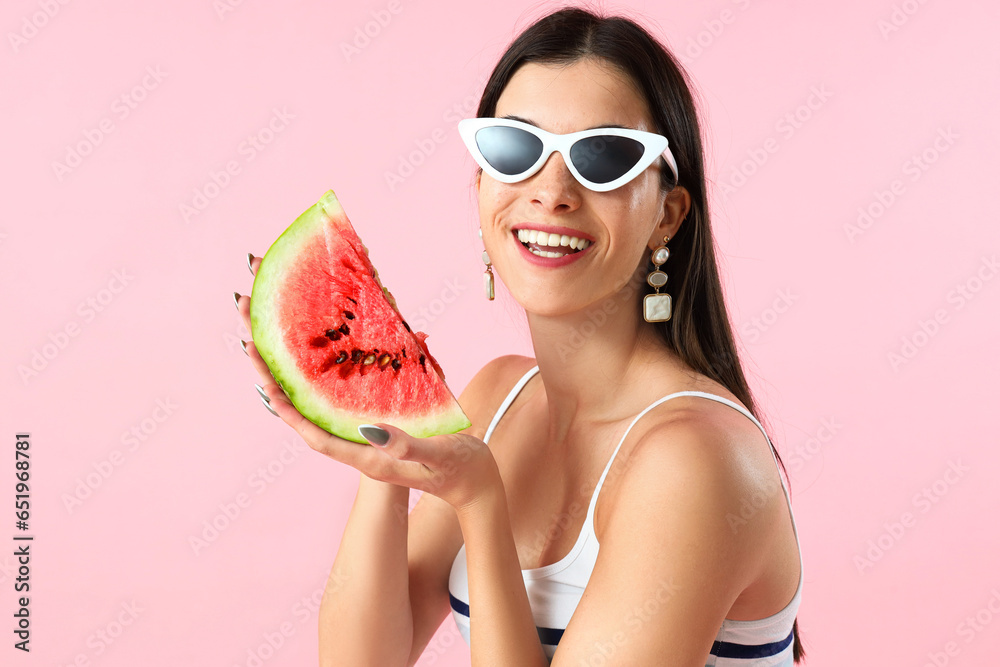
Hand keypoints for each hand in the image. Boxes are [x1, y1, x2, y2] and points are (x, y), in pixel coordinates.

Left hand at [236, 253, 497, 511]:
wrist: (476, 482)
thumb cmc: (459, 472)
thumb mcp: (436, 457)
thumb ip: (405, 445)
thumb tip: (369, 426)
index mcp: (366, 457)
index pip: (313, 434)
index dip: (286, 409)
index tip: (261, 380)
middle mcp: (359, 444)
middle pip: (307, 413)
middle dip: (278, 380)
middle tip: (252, 340)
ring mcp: (369, 433)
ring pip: (324, 402)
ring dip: (300, 373)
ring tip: (278, 337)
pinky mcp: (382, 423)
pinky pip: (349, 397)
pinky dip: (336, 373)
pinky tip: (332, 352)